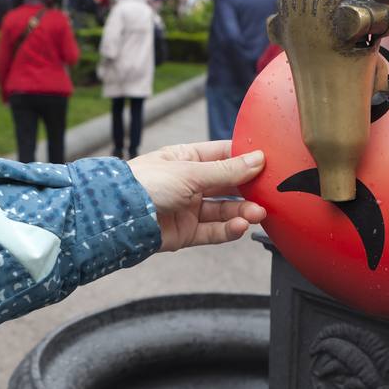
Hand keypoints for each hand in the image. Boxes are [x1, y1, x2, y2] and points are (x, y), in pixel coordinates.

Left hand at [127, 142, 267, 251]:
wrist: (118, 217)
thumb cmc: (146, 184)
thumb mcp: (191, 172)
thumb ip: (227, 171)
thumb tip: (258, 159)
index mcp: (186, 159)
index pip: (223, 155)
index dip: (245, 158)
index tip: (270, 161)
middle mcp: (189, 183)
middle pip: (227, 185)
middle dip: (248, 189)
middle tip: (270, 192)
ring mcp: (187, 208)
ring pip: (223, 210)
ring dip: (242, 212)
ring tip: (258, 214)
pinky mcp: (186, 232)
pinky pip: (213, 231)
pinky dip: (228, 230)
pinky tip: (241, 226)